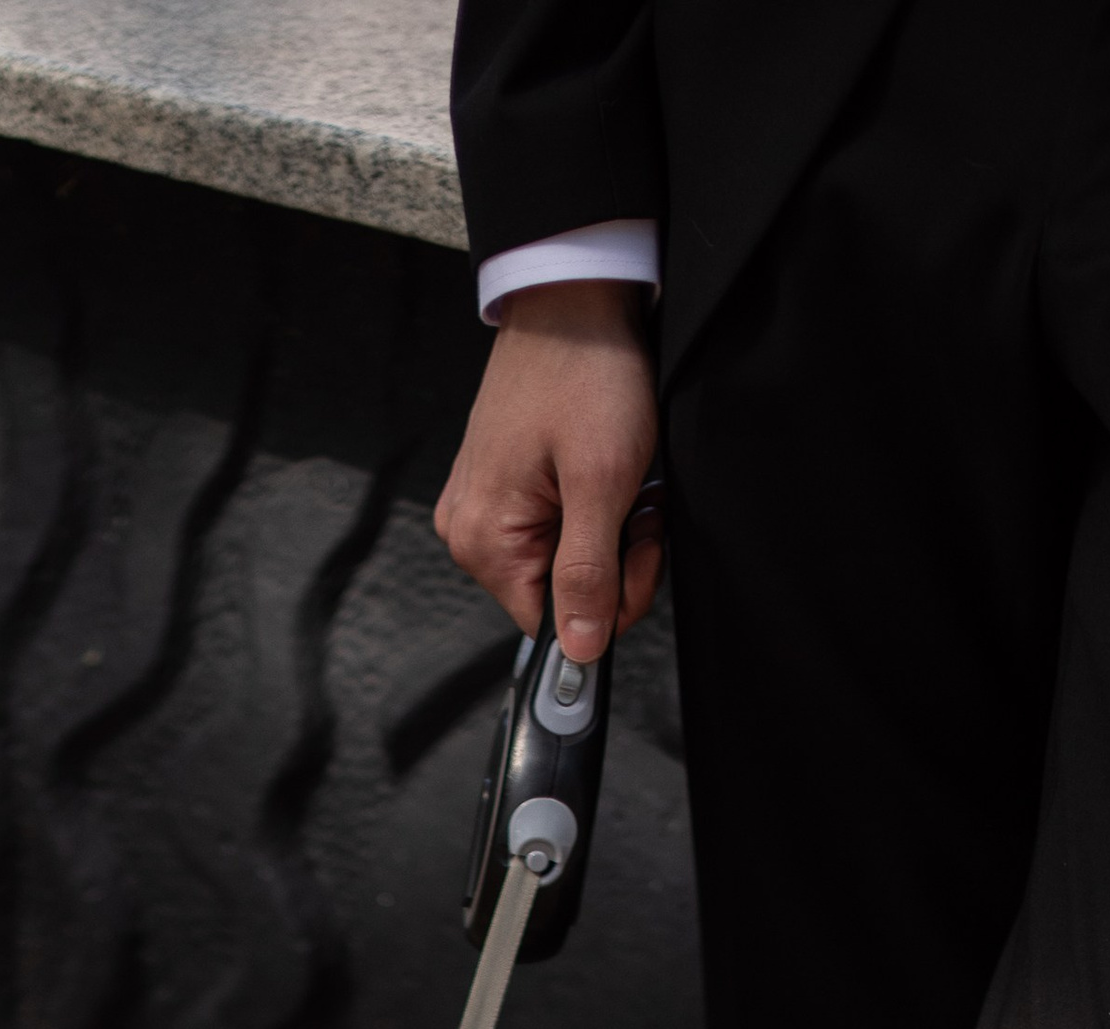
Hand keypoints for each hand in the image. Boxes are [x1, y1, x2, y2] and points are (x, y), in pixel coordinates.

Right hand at [436, 279, 662, 661]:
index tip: (639, 545)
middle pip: (558, 594)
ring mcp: (481, 505)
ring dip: (606, 530)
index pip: (551, 625)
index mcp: (484, 543)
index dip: (609, 600)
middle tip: (637, 501)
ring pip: (562, 560)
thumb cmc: (585, 372)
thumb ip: (589, 575)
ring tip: (621, 474)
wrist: (573, 297)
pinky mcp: (499, 482)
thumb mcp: (602, 481)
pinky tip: (601, 466)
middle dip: (612, 558)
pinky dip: (589, 506)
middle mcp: (470, 531)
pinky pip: (552, 525)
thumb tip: (580, 650)